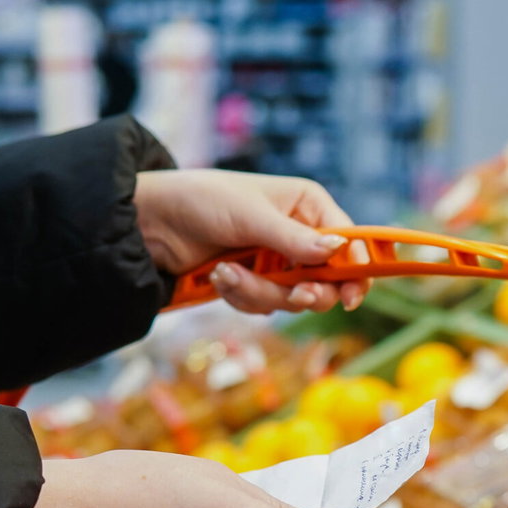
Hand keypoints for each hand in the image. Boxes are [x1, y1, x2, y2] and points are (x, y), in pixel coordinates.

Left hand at [134, 169, 367, 313]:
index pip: (350, 242)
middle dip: (304, 291)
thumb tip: (340, 251)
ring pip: (292, 299)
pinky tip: (219, 276)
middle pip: (328, 281)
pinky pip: (265, 306)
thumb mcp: (251, 217)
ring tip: (226, 272)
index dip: (356, 270)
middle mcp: (299, 234)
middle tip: (295, 295)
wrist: (151, 222)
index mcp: (308, 206)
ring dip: (259, 292)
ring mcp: (278, 261)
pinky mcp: (256, 282)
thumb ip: (295, 240)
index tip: (350, 297)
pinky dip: (242, 296)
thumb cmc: (202, 201)